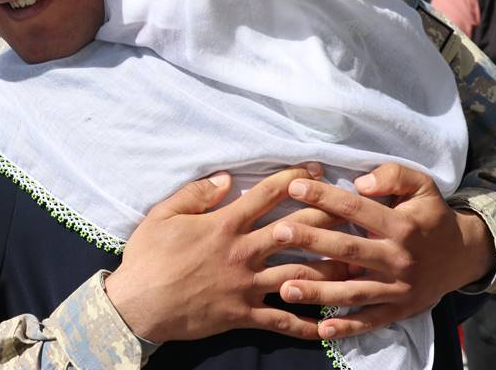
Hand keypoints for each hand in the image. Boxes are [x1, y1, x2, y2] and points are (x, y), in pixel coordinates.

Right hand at [104, 164, 350, 342]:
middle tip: (353, 208)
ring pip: (300, 274)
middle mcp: (242, 252)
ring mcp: (246, 286)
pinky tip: (332, 324)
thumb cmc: (147, 257)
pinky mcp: (244, 315)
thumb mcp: (163, 215)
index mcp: (224, 225)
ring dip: (331, 267)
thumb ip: (195, 194)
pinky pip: (283, 321)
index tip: (316, 171)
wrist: (138, 305)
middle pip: (295, 230)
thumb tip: (225, 177)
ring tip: (358, 260)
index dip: (294, 179)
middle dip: (326, 215)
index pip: (266, 195)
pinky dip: (309, 324)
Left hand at [274, 163, 495, 339]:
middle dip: (311, 241)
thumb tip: (361, 182)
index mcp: (402, 226)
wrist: (464, 255)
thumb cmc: (430, 215)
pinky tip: (320, 328)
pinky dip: (347, 327)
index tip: (294, 187)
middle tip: (277, 234)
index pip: (357, 209)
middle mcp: (400, 258)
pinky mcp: (400, 309)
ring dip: (319, 291)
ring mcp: (399, 288)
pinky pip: (371, 320)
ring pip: (354, 291)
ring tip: (285, 288)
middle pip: (349, 250)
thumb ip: (394, 176)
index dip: (325, 197)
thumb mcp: (422, 186)